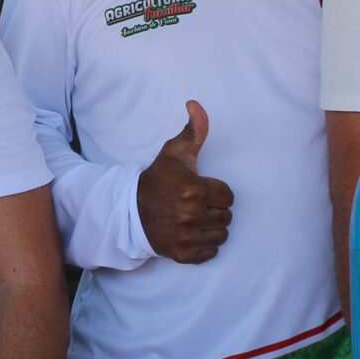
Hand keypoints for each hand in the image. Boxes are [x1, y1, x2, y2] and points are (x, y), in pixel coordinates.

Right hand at [136, 100, 232, 262]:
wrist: (131, 211)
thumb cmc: (157, 180)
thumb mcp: (174, 153)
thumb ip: (193, 131)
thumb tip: (195, 105)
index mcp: (194, 190)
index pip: (228, 196)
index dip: (216, 192)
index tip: (200, 190)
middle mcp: (191, 215)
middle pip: (226, 216)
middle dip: (214, 209)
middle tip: (195, 204)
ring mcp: (186, 237)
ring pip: (221, 235)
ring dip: (211, 227)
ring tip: (194, 218)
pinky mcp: (183, 254)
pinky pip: (210, 252)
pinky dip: (203, 245)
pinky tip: (190, 233)